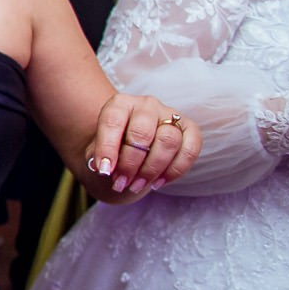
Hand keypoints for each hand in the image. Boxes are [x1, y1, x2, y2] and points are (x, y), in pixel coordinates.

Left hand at [84, 92, 201, 197]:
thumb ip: (99, 157)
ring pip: (168, 141)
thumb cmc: (112, 150)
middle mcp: (146, 105)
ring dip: (152, 169)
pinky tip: (157, 183)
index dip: (107, 147)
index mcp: (119, 104)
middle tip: (122, 182)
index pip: (112, 121)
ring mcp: (171, 115)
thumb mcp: (98, 151)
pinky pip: (190, 150)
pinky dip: (175, 171)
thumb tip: (105, 168)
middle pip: (142, 133)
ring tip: (137, 186)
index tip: (103, 170)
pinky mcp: (190, 129)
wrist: (131, 149)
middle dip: (130, 163)